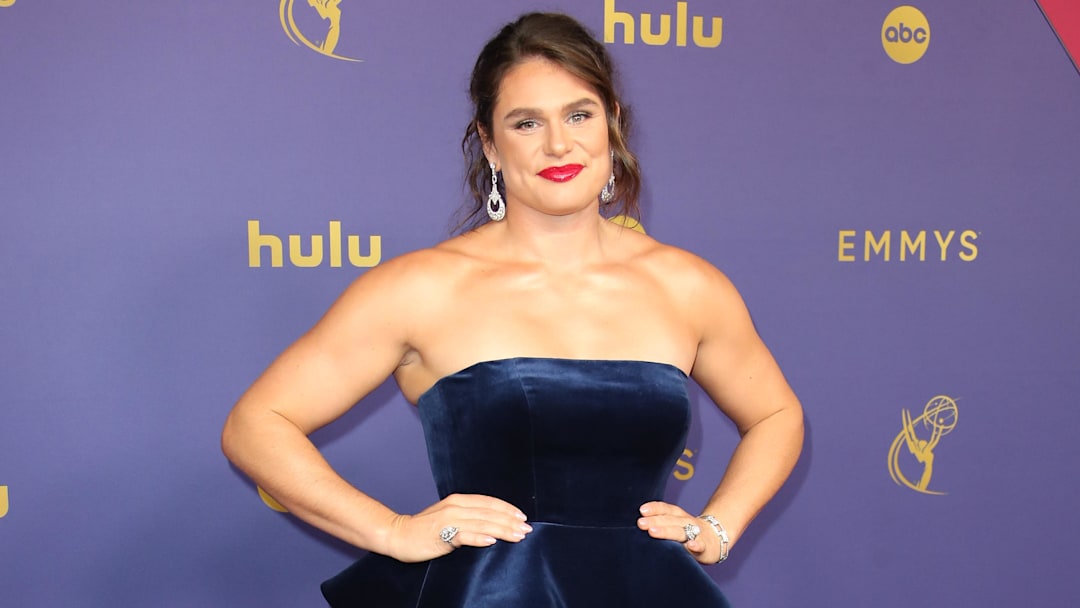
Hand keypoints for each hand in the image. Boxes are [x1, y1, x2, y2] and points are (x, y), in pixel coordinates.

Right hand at [384, 494, 532, 561]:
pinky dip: (479, 538)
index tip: (523, 517)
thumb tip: (491, 524)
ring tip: (518, 536)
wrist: (398, 534)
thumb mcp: (449, 517)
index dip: (508, 509)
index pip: (489, 503)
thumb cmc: (424, 529)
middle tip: (527, 529)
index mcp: (458, 500)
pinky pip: (464, 535)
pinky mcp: (442, 534)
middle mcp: (456, 506)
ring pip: (482, 524)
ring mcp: (449, 519)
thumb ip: (468, 517)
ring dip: (502, 530)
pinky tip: (492, 541)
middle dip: (510, 521)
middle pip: (489, 513)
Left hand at [638, 501, 718, 564]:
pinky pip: (701, 545)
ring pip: (681, 531)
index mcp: (678, 516)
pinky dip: (697, 545)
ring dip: (667, 531)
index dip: (654, 509)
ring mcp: (696, 534)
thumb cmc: (689, 533)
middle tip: (640, 523)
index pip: (666, 509)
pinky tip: (691, 545)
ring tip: (653, 532)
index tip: (642, 510)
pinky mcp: (705, 547)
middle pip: (670, 520)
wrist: (715, 539)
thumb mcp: (676, 525)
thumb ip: (660, 523)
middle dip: (655, 521)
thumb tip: (639, 523)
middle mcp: (686, 522)